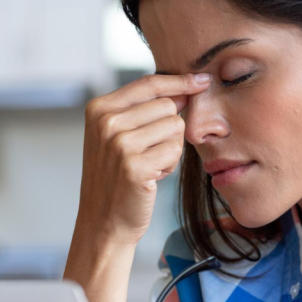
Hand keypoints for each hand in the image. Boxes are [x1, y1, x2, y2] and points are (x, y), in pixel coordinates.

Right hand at [74, 73, 210, 247]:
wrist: (103, 221)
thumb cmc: (116, 177)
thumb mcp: (117, 135)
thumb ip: (144, 109)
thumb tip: (186, 89)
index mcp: (99, 108)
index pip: (149, 84)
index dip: (179, 81)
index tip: (202, 79)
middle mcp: (106, 122)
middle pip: (168, 106)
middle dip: (169, 129)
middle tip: (150, 152)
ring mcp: (119, 144)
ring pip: (175, 127)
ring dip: (170, 148)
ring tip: (149, 164)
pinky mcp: (135, 166)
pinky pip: (175, 150)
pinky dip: (170, 165)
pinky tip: (151, 177)